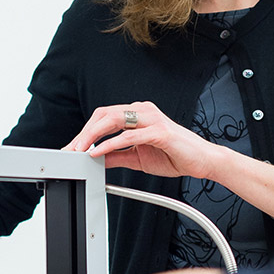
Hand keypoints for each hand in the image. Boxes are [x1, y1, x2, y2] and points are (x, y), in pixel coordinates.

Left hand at [65, 102, 220, 178]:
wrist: (203, 161)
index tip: (72, 147)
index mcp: (137, 115)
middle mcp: (143, 111)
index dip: (85, 131)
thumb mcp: (137, 158)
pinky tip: (97, 152)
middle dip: (84, 132)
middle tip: (70, 149)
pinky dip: (110, 143)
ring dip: (92, 135)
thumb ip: (117, 156)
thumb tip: (95, 158)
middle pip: (104, 114)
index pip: (104, 117)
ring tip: (79, 150)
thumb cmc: (174, 155)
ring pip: (114, 120)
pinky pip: (129, 136)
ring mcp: (152, 119)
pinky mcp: (159, 132)